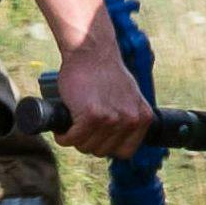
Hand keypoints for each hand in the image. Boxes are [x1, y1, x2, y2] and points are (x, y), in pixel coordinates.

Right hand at [51, 37, 151, 160]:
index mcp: (143, 118)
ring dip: (74, 139)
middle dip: (88, 141)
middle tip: (80, 127)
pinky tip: (62, 129)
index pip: (125, 152)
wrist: (92, 52)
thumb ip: (127, 116)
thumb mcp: (129, 97)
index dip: (107, 146)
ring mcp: (112, 119)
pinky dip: (63, 137)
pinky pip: (72, 139)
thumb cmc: (105, 73)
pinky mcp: (91, 116)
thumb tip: (116, 139)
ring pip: (86, 147)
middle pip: (102, 151)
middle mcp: (131, 121)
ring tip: (71, 125)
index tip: (96, 137)